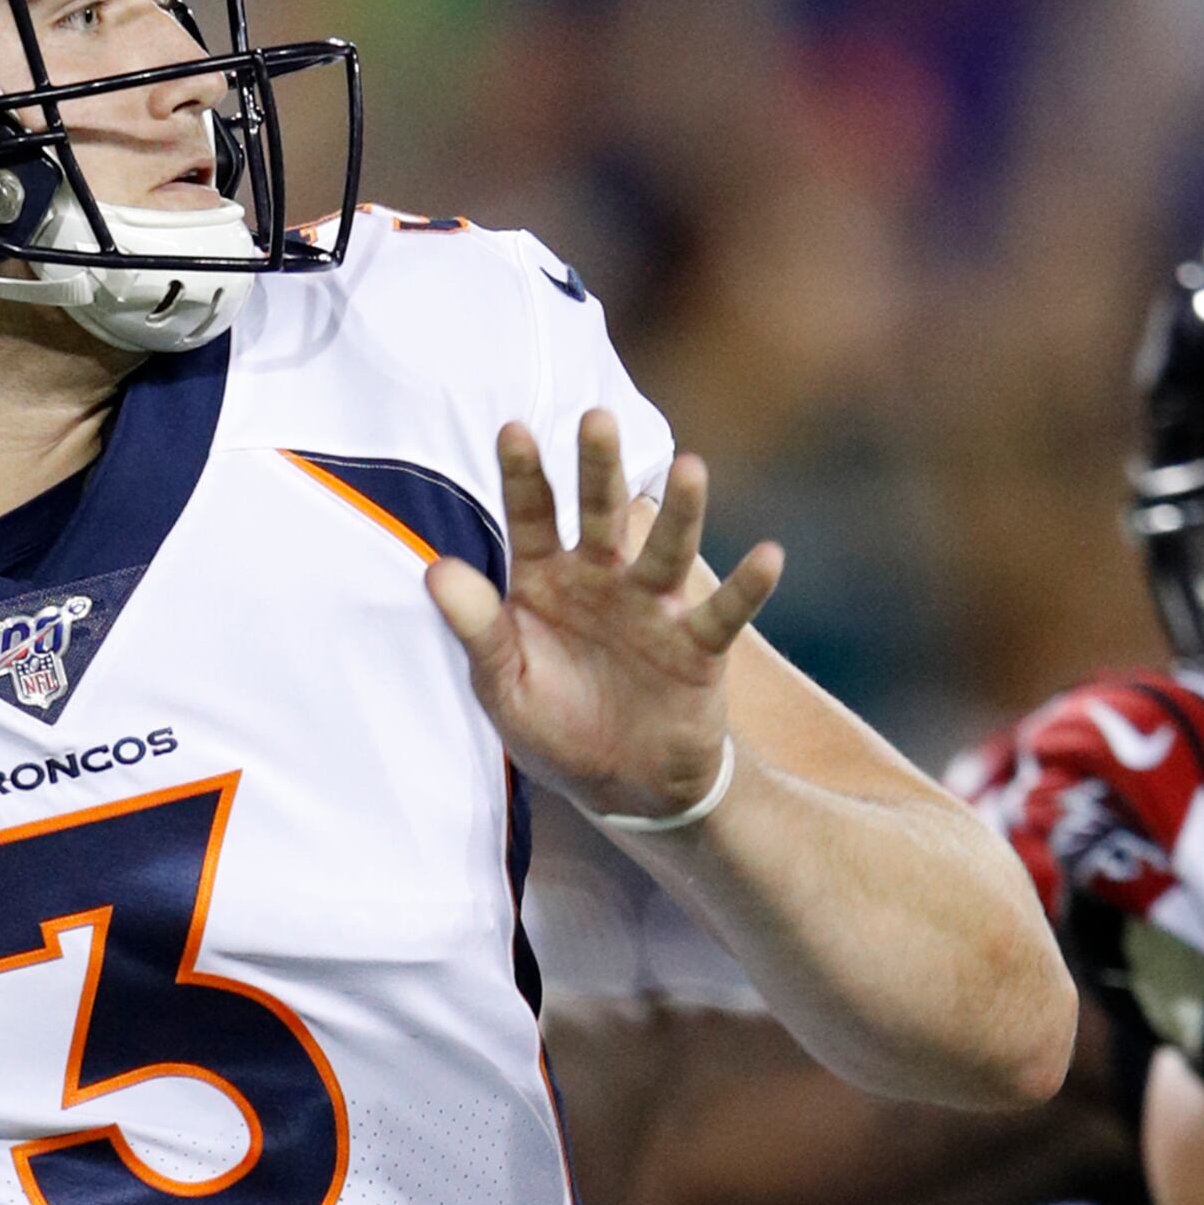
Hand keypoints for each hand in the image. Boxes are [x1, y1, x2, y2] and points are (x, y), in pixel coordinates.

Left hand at [428, 413, 780, 825]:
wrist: (621, 787)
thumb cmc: (554, 725)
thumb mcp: (502, 683)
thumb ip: (476, 626)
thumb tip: (434, 570)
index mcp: (545, 580)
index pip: (531, 517)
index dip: (523, 475)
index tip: (513, 428)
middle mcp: (601, 579)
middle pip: (601, 513)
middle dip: (599, 468)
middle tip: (596, 417)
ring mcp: (653, 607)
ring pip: (667, 549)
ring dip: (683, 511)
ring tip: (692, 467)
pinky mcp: (698, 646)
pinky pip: (724, 613)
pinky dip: (749, 587)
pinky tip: (770, 556)